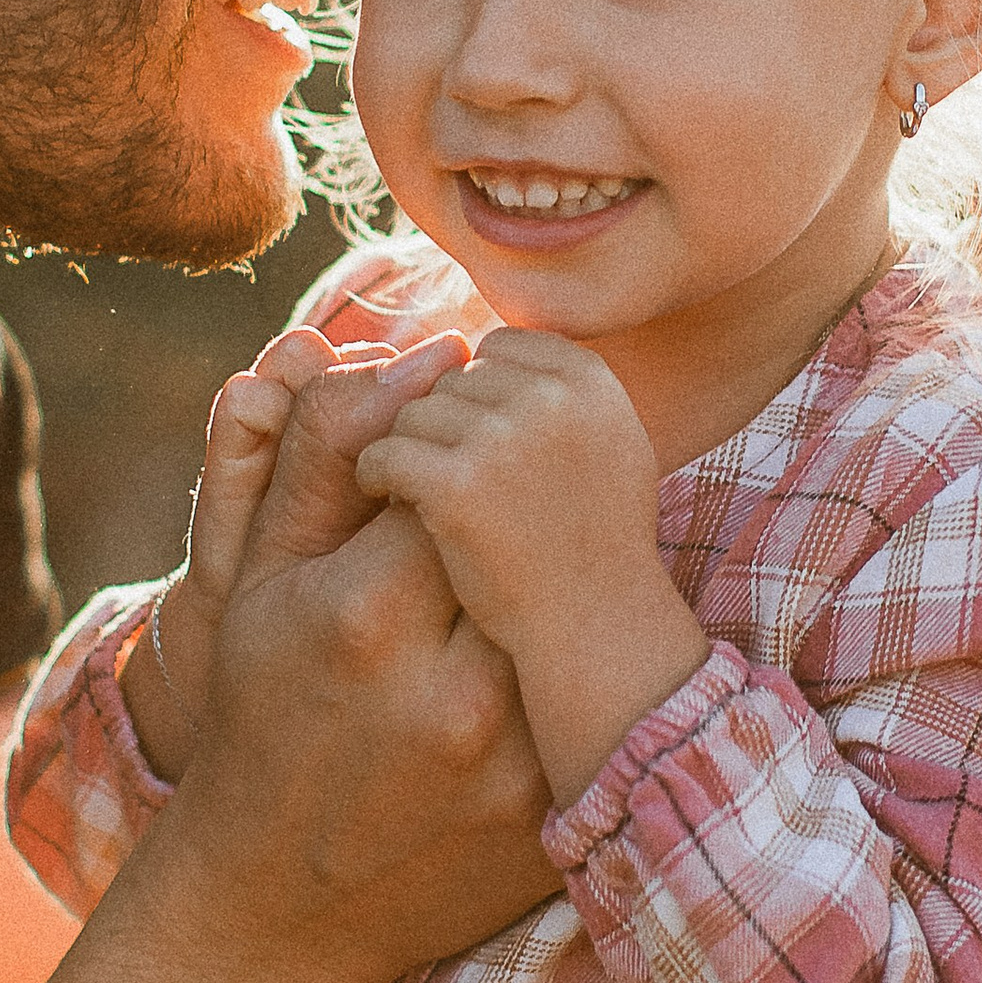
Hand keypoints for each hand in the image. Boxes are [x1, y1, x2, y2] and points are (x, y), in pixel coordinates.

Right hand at [160, 337, 564, 982]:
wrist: (276, 904)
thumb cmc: (262, 714)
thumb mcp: (258, 579)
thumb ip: (327, 452)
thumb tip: (420, 350)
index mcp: (367, 617)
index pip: (460, 479)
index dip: (456, 466)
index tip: (438, 488)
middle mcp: (451, 692)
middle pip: (526, 545)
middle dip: (508, 526)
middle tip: (483, 540)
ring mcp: (514, 762)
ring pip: (566, 622)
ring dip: (544, 597)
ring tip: (505, 601)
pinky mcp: (555, 813)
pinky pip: (584, 701)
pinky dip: (566, 672)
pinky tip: (530, 669)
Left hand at [356, 330, 709, 810]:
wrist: (595, 636)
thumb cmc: (593, 549)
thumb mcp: (605, 449)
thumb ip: (558, 395)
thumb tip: (483, 346)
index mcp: (591, 379)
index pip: (499, 348)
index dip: (481, 400)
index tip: (485, 449)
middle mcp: (551, 396)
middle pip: (452, 380)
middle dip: (443, 427)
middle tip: (455, 486)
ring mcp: (503, 436)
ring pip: (411, 414)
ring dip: (408, 453)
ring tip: (424, 502)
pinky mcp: (455, 481)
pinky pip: (382, 453)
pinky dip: (376, 480)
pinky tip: (395, 509)